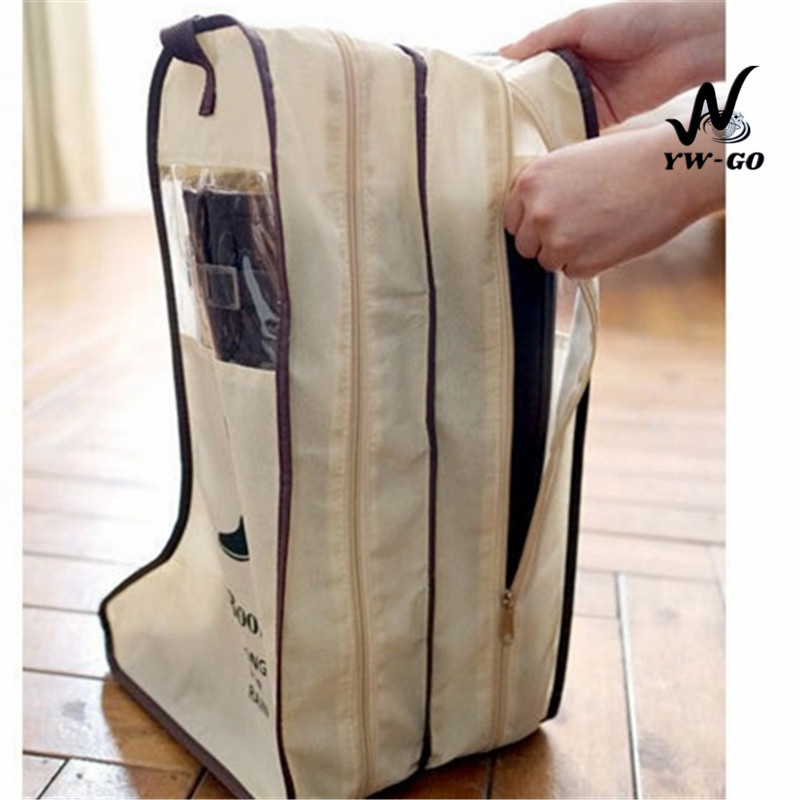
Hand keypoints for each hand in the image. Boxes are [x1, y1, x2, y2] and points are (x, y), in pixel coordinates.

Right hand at [500, 2, 724, 127]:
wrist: (679, 42)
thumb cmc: (633, 20)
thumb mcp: (580, 22)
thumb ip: (542, 39)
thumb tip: (503, 51)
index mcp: (564, 51)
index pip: (530, 71)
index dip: (510, 85)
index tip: (486, 101)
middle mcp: (572, 77)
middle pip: (540, 98)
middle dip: (521, 113)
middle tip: (493, 130)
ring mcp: (586, 99)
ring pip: (555, 117)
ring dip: (540, 129)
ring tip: (512, 145)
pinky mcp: (603, 118)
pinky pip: (577, 131)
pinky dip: (563, 139)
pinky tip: (543, 151)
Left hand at [503, 125, 723, 278]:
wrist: (671, 172)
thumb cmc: (629, 161)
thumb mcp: (573, 162)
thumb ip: (547, 189)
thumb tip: (530, 217)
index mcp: (530, 181)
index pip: (512, 219)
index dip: (532, 223)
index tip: (553, 220)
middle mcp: (536, 211)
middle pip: (525, 245)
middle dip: (547, 241)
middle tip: (581, 225)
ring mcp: (556, 240)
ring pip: (548, 262)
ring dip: (570, 253)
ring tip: (601, 227)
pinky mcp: (579, 263)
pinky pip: (574, 273)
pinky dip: (591, 263)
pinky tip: (612, 238)